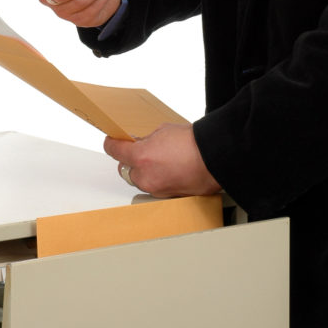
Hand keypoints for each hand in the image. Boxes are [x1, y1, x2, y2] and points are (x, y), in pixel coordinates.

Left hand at [104, 123, 220, 197]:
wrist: (215, 157)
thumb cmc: (194, 143)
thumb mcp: (164, 130)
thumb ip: (148, 138)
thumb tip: (143, 142)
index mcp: (141, 156)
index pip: (115, 151)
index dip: (111, 144)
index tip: (111, 142)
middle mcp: (146, 176)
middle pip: (125, 170)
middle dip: (130, 161)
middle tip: (140, 151)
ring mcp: (157, 188)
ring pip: (141, 181)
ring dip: (145, 172)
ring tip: (161, 160)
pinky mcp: (168, 196)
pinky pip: (156, 187)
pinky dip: (159, 180)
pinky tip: (171, 170)